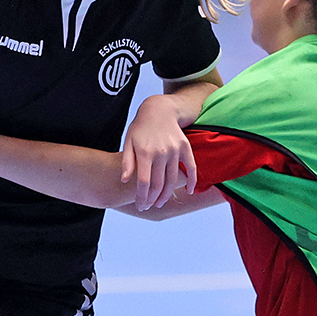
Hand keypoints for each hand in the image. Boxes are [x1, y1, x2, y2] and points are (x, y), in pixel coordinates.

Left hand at [121, 94, 197, 210]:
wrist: (159, 109)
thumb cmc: (140, 127)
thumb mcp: (128, 141)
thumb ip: (126, 161)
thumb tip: (125, 180)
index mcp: (145, 152)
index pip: (144, 182)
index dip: (142, 197)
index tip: (140, 205)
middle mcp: (161, 152)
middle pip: (158, 184)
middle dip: (152, 199)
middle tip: (148, 207)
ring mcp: (175, 150)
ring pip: (172, 180)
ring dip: (166, 195)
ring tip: (159, 203)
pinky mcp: (185, 148)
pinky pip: (191, 168)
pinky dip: (192, 181)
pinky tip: (189, 191)